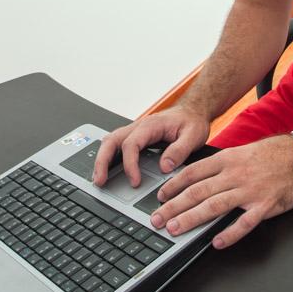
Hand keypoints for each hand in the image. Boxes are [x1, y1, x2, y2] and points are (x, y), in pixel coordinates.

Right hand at [93, 104, 210, 187]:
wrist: (193, 111)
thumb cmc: (191, 121)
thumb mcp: (193, 135)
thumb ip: (179, 151)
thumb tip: (164, 167)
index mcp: (151, 125)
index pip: (131, 144)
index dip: (129, 164)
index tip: (135, 181)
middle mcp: (139, 126)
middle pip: (112, 140)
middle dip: (102, 161)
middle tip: (99, 180)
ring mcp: (135, 131)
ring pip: (110, 142)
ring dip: (102, 159)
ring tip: (99, 179)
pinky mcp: (136, 137)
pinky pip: (117, 145)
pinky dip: (109, 158)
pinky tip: (108, 171)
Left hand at [150, 135, 292, 248]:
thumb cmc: (273, 154)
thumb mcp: (242, 151)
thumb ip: (221, 165)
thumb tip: (197, 177)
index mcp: (227, 159)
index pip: (192, 173)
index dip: (173, 186)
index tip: (159, 197)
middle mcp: (235, 174)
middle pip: (197, 192)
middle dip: (174, 206)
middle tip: (158, 218)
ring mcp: (250, 191)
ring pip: (214, 206)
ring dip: (192, 219)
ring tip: (176, 229)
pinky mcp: (266, 205)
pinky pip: (244, 223)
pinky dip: (229, 234)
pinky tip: (216, 243)